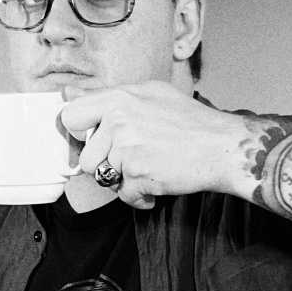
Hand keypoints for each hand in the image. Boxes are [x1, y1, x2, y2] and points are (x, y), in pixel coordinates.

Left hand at [58, 83, 251, 208]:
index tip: (93, 141)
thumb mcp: (149, 93)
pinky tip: (157, 182)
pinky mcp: (139, 174)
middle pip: (86, 159)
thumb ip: (107, 96)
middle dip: (106, 166)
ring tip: (146, 169)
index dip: (78, 134)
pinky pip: (124, 196)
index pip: (70, 116)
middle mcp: (119, 121)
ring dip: (123, 181)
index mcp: (119, 98)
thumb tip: (67, 94)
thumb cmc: (190, 121)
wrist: (224, 147)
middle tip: (132, 160)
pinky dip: (140, 197)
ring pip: (104, 179)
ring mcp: (128, 148)